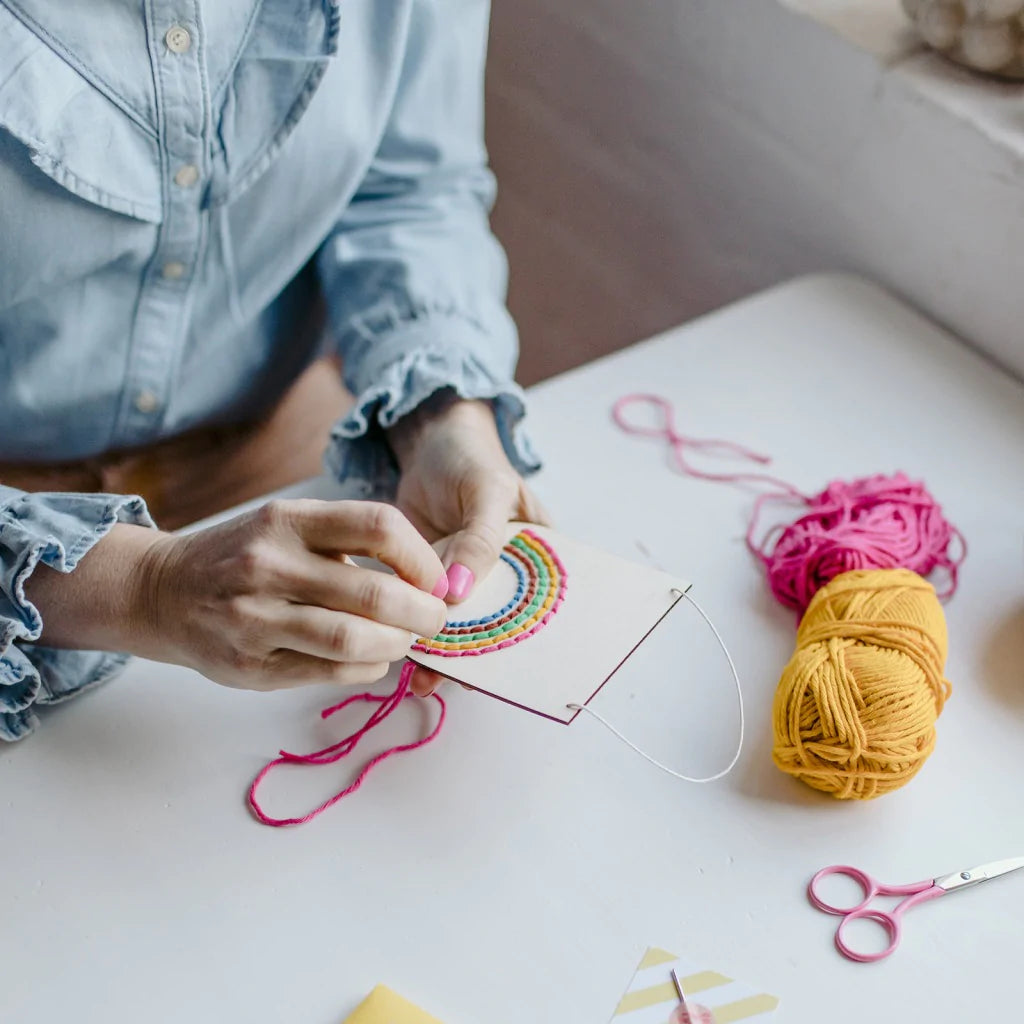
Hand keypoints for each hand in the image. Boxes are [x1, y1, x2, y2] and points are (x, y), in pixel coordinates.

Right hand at [27, 500, 447, 691]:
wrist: (161, 591)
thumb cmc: (242, 556)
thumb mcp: (286, 527)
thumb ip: (345, 544)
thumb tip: (424, 581)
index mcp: (288, 520)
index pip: (380, 526)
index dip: (422, 557)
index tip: (436, 578)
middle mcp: (270, 564)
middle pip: (375, 592)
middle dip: (422, 612)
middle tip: (435, 619)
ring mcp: (255, 618)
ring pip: (354, 639)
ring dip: (397, 645)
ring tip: (406, 641)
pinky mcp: (250, 665)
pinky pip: (331, 671)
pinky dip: (367, 668)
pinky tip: (372, 659)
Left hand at [387, 392, 549, 694]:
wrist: (429, 441)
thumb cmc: (471, 459)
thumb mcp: (486, 491)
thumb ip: (479, 541)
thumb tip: (459, 593)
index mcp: (536, 556)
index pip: (541, 606)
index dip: (528, 638)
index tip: (508, 664)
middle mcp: (505, 576)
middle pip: (500, 625)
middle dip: (481, 656)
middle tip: (459, 678)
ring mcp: (468, 581)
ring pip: (463, 628)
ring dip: (446, 654)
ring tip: (425, 678)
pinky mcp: (432, 581)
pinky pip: (429, 614)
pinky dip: (420, 635)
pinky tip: (407, 657)